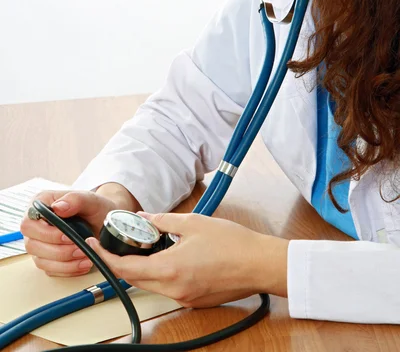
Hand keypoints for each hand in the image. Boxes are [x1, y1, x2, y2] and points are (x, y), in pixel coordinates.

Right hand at [20, 189, 118, 276]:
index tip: (67, 236)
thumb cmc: (96, 208)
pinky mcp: (47, 258)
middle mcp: (36, 224)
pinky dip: (68, 269)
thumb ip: (75, 199)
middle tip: (79, 248)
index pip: (29, 222)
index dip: (46, 232)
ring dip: (64, 262)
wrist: (105, 221)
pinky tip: (84, 263)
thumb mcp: (90, 200)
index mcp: (41, 203)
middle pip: (32, 244)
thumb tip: (58, 207)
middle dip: (58, 250)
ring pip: (41, 260)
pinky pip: (51, 270)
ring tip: (85, 256)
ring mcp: (40, 242)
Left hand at [86, 212, 288, 308]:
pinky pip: (169, 288)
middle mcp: (174, 289)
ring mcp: (185, 298)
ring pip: (151, 285)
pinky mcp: (195, 301)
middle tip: (119, 243)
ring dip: (143, 268)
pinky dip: (161, 274)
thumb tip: (144, 218)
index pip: (125, 268)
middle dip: (122, 262)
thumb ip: (163, 221)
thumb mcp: (193, 223)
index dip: (105, 258)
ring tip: (146, 246)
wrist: (259, 263)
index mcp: (170, 269)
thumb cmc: (232, 243)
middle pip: (135, 279)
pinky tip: (170, 257)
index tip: (95, 246)